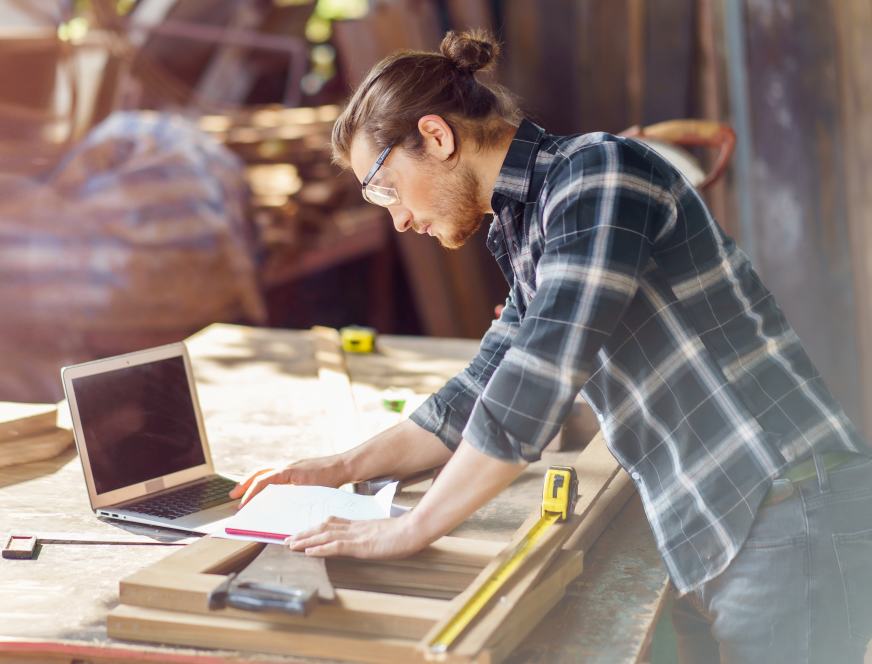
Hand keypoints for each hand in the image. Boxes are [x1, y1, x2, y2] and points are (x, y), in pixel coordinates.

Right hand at [229, 454, 348, 508]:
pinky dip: (266, 482)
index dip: (250, 494)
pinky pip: (275, 475)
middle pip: (259, 474)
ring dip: (254, 482)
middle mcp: (286, 467)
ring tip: (244, 492)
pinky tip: (266, 491)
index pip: (262, 481)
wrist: (343, 466)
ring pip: (266, 473)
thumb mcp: (311, 491)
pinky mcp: (296, 470)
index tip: (242, 505)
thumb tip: (280, 511)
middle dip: (245, 485)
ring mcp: (290, 467)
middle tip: (233, 495)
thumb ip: (294, 499)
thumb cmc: (330, 478)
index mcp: (287, 471)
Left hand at [284, 511, 428, 558]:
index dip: (315, 528)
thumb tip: (367, 540)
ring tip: (291, 545)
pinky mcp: (361, 544)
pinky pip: (337, 546)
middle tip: (287, 539)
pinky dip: (321, 548)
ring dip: (306, 540)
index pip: (332, 524)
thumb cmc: (405, 532)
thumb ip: (372, 535)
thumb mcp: (384, 533)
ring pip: (325, 535)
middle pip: (323, 528)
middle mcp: (354, 528)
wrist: (415, 529)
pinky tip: (309, 551)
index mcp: (360, 525)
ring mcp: (357, 535)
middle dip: (304, 533)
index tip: (302, 531)